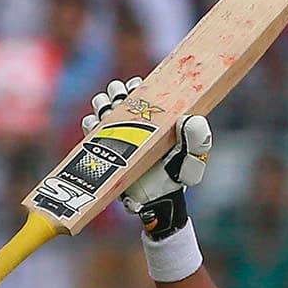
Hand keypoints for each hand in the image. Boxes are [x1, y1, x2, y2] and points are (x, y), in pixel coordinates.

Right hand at [82, 78, 211, 238]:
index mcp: (155, 116)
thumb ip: (198, 140)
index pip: (143, 90)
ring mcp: (116, 133)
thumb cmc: (175, 177)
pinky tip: (98, 126)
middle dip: (118, 91)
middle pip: (118, 93)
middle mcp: (134, 121)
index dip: (138, 85)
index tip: (137, 88)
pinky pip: (89, 127)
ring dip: (103, 103)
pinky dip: (91, 123)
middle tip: (122, 99)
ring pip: (101, 105)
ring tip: (110, 112)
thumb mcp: (192, 159)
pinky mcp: (101, 147)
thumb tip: (190, 119)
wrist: (155, 201)